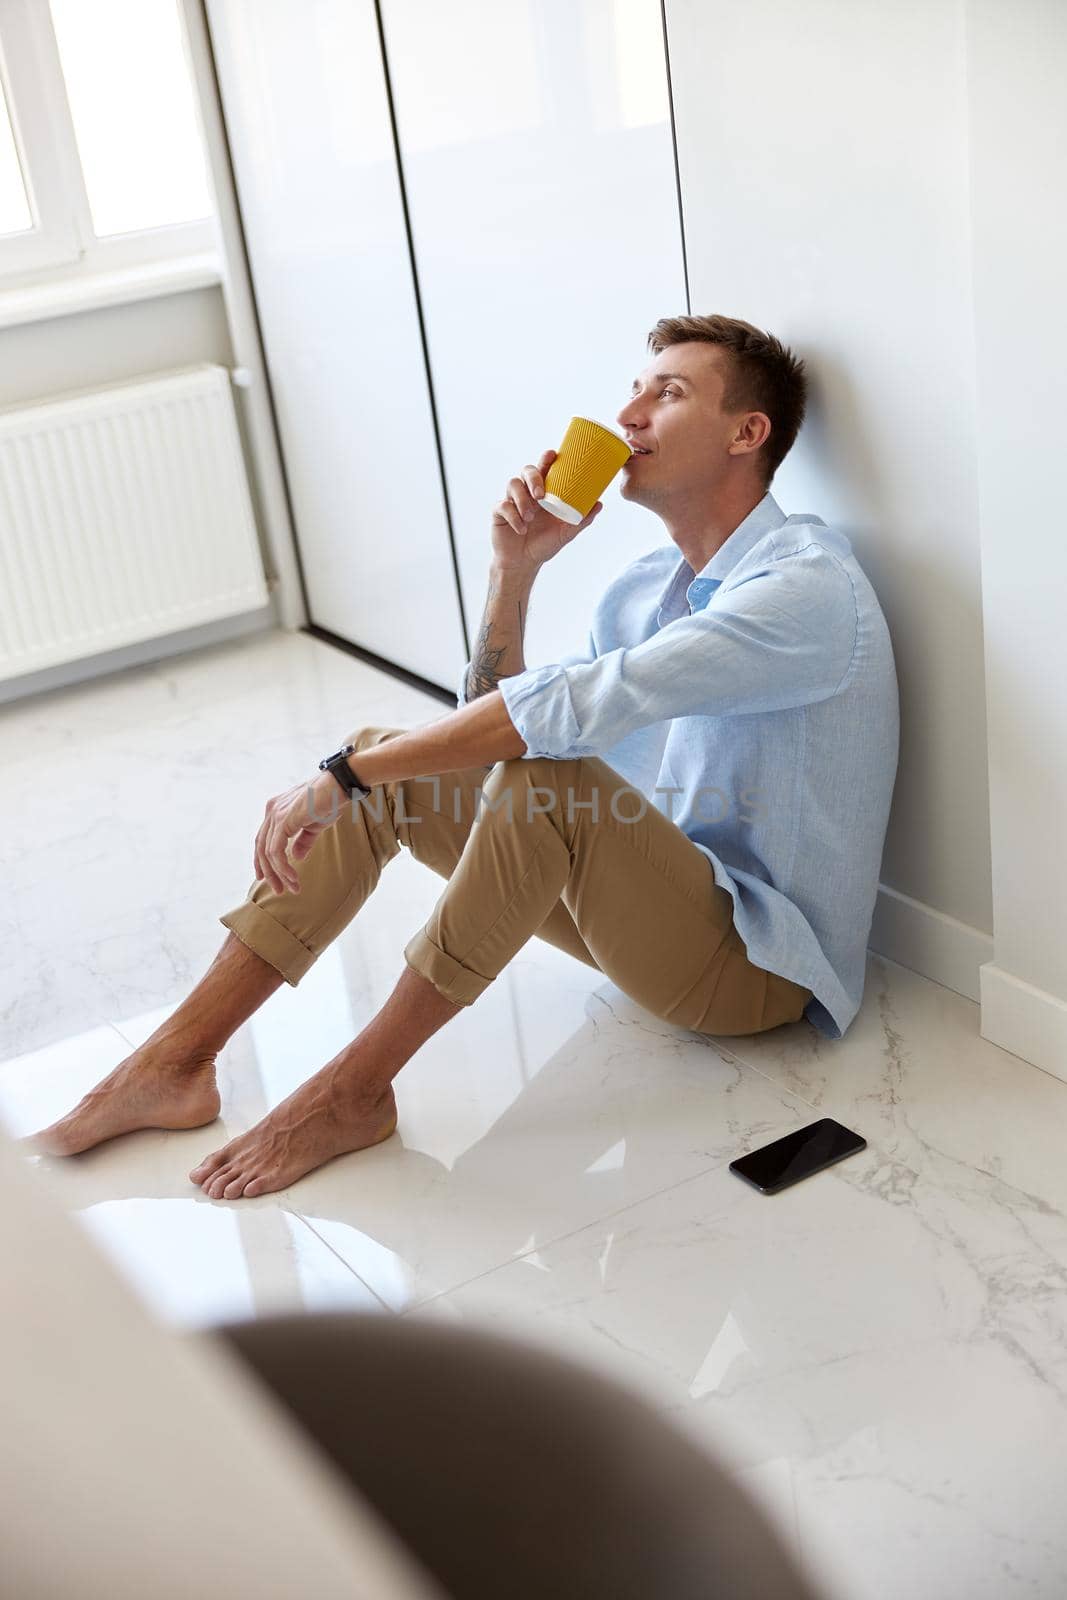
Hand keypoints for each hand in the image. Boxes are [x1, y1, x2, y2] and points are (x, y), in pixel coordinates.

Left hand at [254, 772, 343, 895]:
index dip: (262, 860)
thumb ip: (303, 840)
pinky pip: (276, 851)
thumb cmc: (330, 801)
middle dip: (269, 872)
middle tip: (278, 889)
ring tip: (292, 887)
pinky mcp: (283, 820)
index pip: (262, 839)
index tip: (266, 878)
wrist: (339, 786)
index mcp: (276, 809)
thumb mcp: (314, 825)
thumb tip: (295, 856)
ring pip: (267, 853)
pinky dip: (283, 868)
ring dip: (279, 874)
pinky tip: (293, 877)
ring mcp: (275, 814)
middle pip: (261, 847)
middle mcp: (271, 810)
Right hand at [491, 448, 602, 573]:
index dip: (547, 459)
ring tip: (530, 518)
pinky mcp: (499, 513)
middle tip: (540, 495)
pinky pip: (503, 506)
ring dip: (522, 500)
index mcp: (544, 493)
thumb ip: (582, 519)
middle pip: (527, 471)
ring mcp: (512, 501)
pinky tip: (521, 529)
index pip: (545, 469)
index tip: (552, 455)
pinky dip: (513, 517)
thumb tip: (599, 504)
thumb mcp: (566, 533)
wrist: (524, 564)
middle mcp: (527, 493)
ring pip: (513, 485)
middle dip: (534, 478)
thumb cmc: (544, 544)